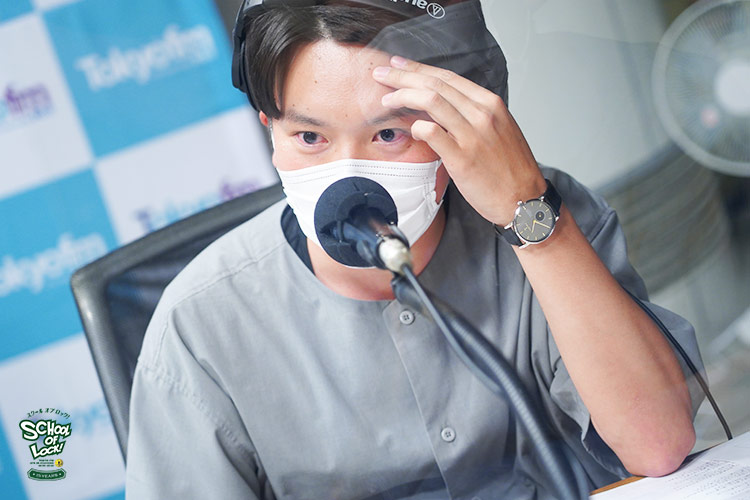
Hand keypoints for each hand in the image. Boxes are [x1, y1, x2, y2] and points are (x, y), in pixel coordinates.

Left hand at [372, 55, 545, 225]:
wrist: (524, 199)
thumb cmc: (510, 169)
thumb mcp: (498, 129)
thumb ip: (473, 115)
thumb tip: (444, 106)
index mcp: (490, 103)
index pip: (447, 77)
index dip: (418, 68)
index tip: (398, 64)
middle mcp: (482, 114)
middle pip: (435, 84)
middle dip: (403, 75)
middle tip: (381, 74)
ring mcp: (472, 135)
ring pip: (431, 101)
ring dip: (403, 96)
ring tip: (387, 100)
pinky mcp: (462, 158)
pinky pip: (432, 132)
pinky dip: (416, 126)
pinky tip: (410, 128)